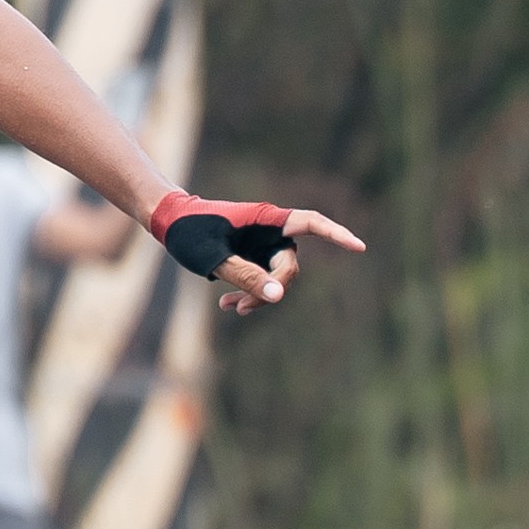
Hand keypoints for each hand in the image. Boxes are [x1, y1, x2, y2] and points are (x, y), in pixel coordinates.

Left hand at [149, 193, 368, 315]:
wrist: (168, 221)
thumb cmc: (190, 231)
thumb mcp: (215, 257)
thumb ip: (246, 276)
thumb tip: (279, 295)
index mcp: (267, 220)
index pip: (311, 224)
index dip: (336, 235)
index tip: (359, 247)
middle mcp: (270, 231)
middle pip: (288, 266)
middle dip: (271, 290)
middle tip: (239, 308)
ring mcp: (261, 245)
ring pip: (274, 278)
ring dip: (256, 296)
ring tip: (227, 307)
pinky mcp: (250, 256)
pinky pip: (260, 280)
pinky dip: (247, 293)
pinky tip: (225, 305)